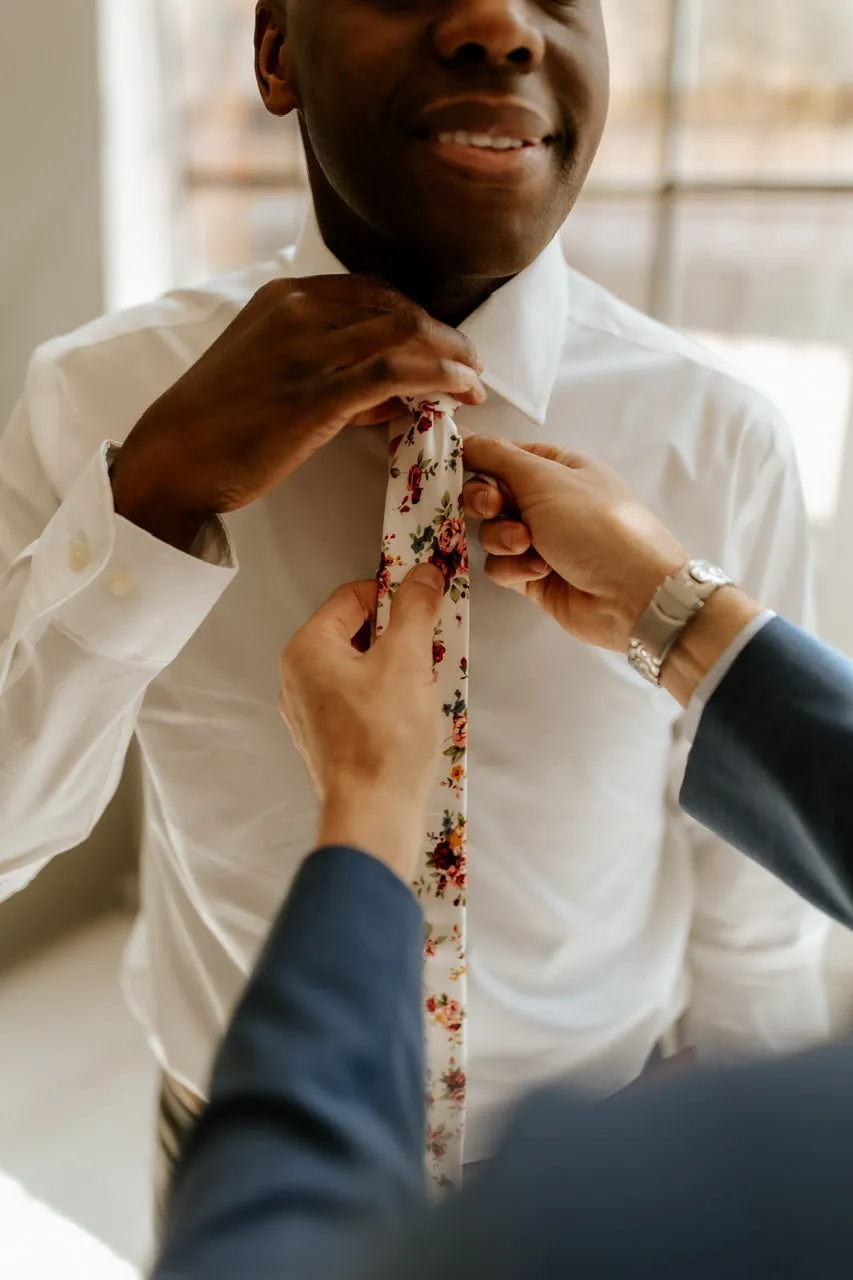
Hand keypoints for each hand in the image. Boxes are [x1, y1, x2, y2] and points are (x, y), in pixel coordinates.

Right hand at [111, 276, 484, 550]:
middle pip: (397, 308)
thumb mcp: (272, 375)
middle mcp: (298, 311)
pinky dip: (439, 376)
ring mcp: (307, 349)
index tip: (442, 346)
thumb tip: (395, 388)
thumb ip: (331, 370)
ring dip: (452, 357)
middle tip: (471, 367)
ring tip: (475, 383)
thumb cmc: (220, 427)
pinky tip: (461, 391)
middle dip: (444, 337)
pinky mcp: (317, 393)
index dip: (418, 318)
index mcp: (284, 297)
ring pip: (405, 334)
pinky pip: (396, 371)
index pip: (373, 291)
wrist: (174, 460)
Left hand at [278, 563, 444, 881]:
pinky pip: (360, 701)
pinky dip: (388, 699)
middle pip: (356, 633)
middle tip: (430, 649)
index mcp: (307, 649)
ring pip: (361, 668)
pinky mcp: (328, 740)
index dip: (393, 593)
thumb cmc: (384, 737)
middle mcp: (298, 677)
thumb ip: (415, 609)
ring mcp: (310, 712)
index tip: (427, 602)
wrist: (373, 813)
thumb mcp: (407, 659)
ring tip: (424, 686)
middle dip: (398, 636)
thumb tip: (424, 574)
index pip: (352, 597)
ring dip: (397, 669)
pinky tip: (411, 716)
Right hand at [462, 437, 687, 651]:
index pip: (502, 456)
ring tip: (529, 545)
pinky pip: (502, 567)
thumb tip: (463, 434)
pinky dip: (515, 569)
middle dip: (485, 502)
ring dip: (503, 539)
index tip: (457, 468)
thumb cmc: (597, 525)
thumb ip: (497, 456)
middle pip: (490, 495)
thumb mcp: (544, 478)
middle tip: (495, 508)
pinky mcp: (534, 576)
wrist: (632, 593)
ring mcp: (541, 540)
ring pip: (491, 533)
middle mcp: (549, 501)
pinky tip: (541, 571)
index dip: (478, 462)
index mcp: (557, 467)